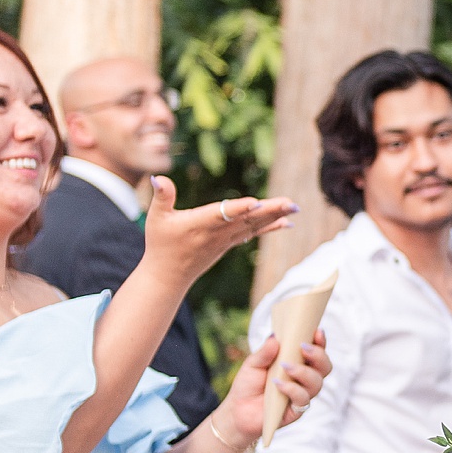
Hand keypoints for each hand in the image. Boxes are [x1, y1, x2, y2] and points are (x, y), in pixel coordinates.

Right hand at [140, 178, 297, 288]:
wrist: (168, 276)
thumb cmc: (161, 244)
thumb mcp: (157, 217)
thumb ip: (162, 196)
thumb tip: (158, 176)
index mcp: (200, 224)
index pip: (223, 214)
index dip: (240, 208)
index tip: (257, 203)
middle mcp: (217, 233)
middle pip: (247, 219)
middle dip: (270, 211)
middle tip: (291, 203)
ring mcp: (225, 240)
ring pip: (253, 226)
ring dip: (275, 217)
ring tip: (294, 208)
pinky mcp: (229, 244)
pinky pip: (252, 234)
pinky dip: (269, 227)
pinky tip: (286, 222)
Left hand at [215, 331, 329, 447]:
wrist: (238, 410)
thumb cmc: (248, 384)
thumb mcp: (253, 364)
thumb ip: (264, 352)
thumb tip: (275, 338)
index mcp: (298, 362)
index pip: (316, 351)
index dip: (320, 342)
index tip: (317, 332)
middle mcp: (304, 378)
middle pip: (325, 367)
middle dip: (318, 355)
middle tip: (303, 348)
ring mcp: (302, 394)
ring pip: (317, 383)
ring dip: (303, 372)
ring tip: (285, 366)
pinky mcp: (296, 410)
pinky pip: (303, 399)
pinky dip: (292, 389)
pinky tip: (278, 384)